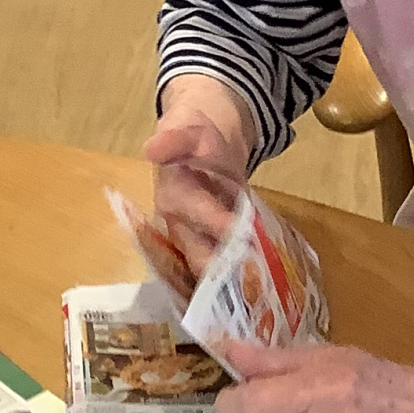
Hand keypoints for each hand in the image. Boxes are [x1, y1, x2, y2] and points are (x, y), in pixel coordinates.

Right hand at [144, 83, 248, 278]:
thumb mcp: (186, 128)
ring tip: (260, 284)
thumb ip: (173, 138)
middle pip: (197, 252)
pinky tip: (263, 281)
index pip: (192, 212)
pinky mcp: (214, 244)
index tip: (237, 229)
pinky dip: (241, 274)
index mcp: (171, 194)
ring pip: (210, 264)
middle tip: (252, 274)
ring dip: (232, 276)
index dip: (213, 221)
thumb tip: (151, 148)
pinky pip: (225, 262)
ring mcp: (196, 237)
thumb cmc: (193, 133)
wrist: (205, 140)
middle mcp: (179, 223)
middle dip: (222, 266)